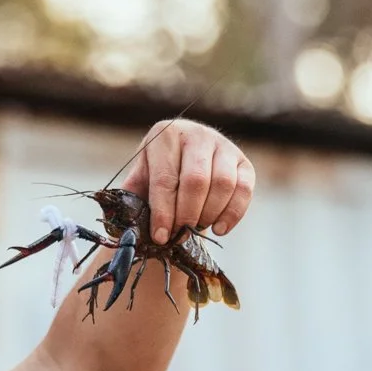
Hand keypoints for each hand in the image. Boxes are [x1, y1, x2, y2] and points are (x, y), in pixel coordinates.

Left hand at [121, 119, 254, 244]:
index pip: (165, 178)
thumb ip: (132, 198)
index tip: (161, 237)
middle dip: (186, 215)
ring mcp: (223, 145)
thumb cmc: (158, 174)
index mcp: (166, 134)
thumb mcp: (140, 179)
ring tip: (195, 229)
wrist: (184, 160)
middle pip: (196, 181)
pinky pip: (244, 189)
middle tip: (179, 235)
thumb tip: (127, 228)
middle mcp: (197, 134)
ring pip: (223, 184)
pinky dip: (233, 214)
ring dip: (209, 214)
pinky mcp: (243, 161)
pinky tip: (219, 229)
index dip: (163, 212)